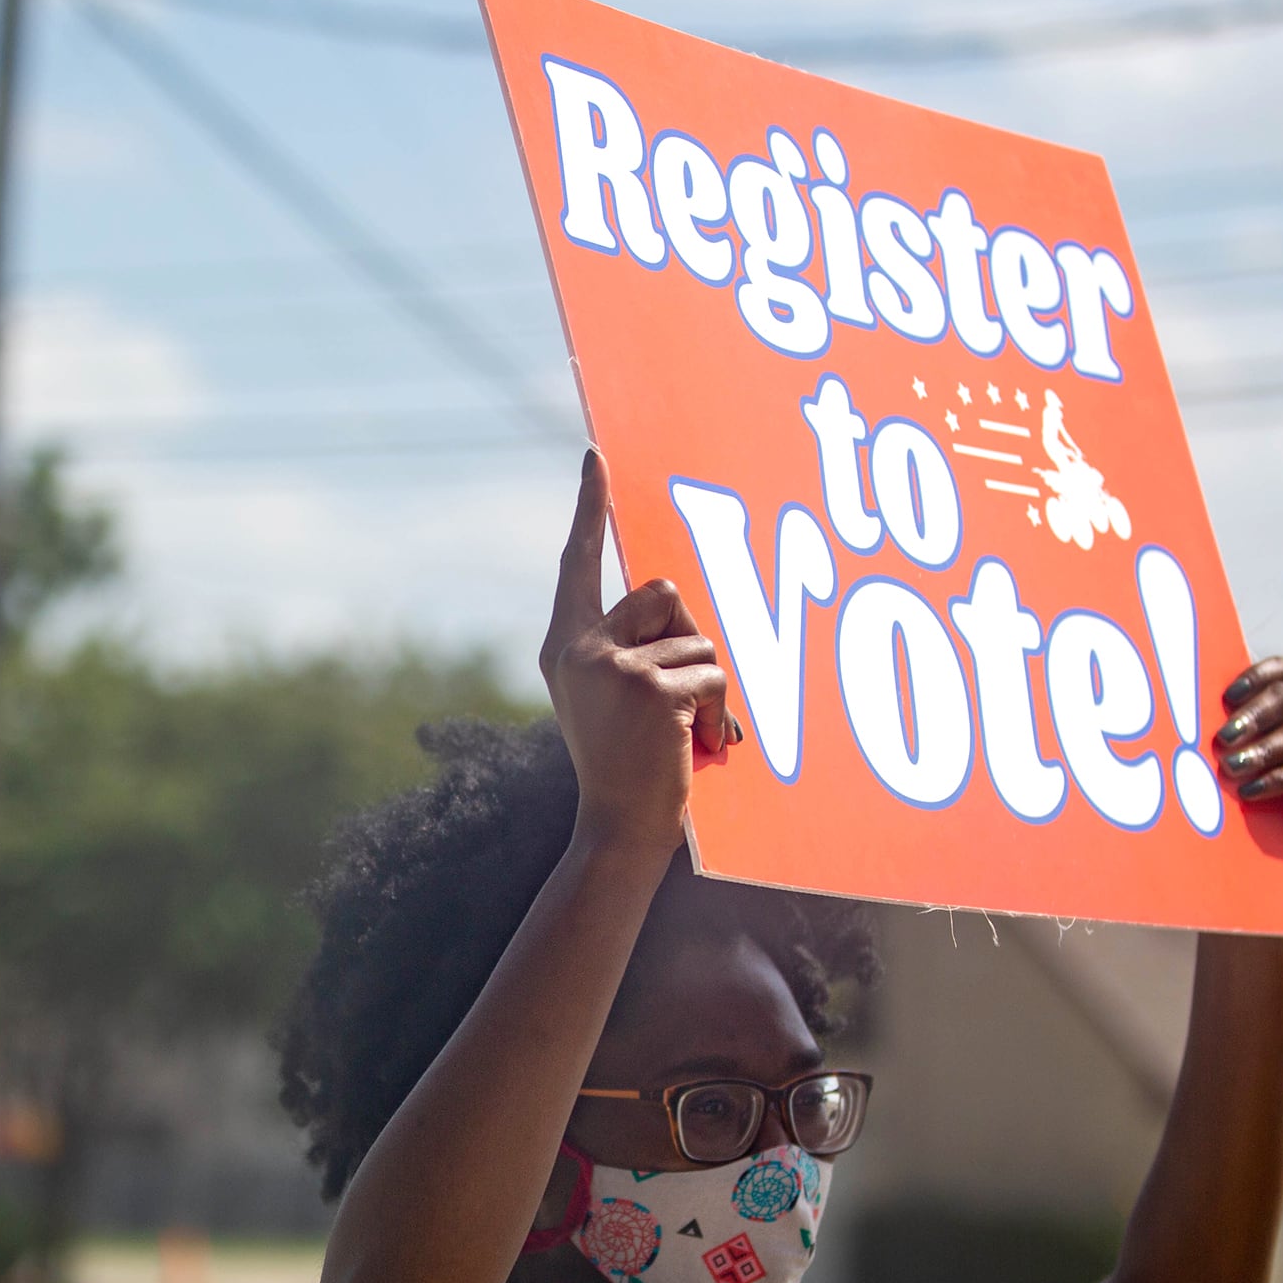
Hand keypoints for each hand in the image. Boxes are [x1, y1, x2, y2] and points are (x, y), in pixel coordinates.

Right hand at [538, 450, 732, 855]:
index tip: (596, 455)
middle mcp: (578, 646)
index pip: (579, 560)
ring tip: (680, 734)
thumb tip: (675, 603)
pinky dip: (716, 714)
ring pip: (698, 640)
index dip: (591, 507)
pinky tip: (691, 746)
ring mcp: (610, 664)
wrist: (617, 826)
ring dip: (707, 689)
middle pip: (664, 592)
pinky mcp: (647, 686)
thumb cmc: (625, 763)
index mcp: (565, 644)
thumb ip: (628, 646)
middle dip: (688, 639)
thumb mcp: (611, 695)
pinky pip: (713, 675)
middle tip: (675, 698)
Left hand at [1215, 656, 1282, 872]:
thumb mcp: (1205, 780)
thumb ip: (1195, 749)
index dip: (1259, 673)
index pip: (1279, 675)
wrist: (1257, 877)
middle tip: (1223, 738)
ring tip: (1229, 769)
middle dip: (1253, 712)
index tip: (1227, 694)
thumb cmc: (1223, 823)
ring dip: (1260, 750)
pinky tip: (1249, 793)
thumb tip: (1157, 726)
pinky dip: (1278, 780)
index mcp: (1267, 720)